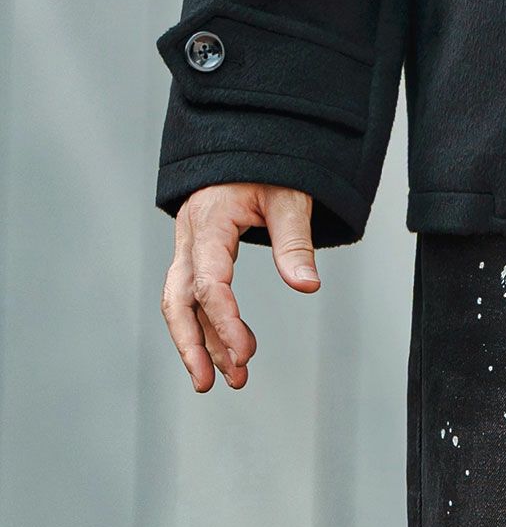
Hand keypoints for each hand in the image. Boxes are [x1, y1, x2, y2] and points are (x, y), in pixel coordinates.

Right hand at [161, 184, 318, 391]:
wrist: (246, 142)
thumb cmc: (269, 165)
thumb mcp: (289, 197)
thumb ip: (295, 241)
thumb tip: (306, 286)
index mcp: (208, 220)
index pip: (209, 281)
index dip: (225, 322)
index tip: (246, 355)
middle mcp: (190, 236)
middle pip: (178, 298)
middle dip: (193, 345)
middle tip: (212, 384)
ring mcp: (189, 246)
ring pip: (182, 302)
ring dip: (203, 344)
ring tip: (231, 381)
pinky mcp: (198, 255)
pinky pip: (195, 297)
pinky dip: (211, 328)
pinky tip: (233, 355)